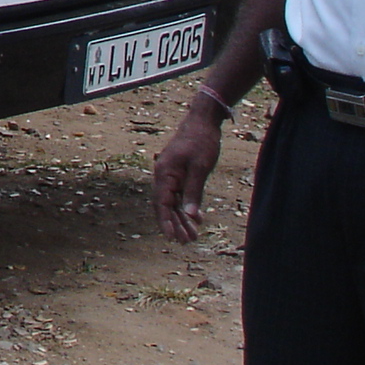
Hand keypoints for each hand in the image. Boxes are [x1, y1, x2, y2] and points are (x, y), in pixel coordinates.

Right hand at [152, 102, 223, 243]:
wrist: (202, 121)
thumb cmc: (201, 142)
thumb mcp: (200, 168)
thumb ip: (194, 192)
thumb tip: (189, 216)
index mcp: (164, 173)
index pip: (161, 203)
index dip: (166, 222)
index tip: (172, 238)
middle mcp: (163, 175)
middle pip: (165, 205)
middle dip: (175, 224)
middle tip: (187, 242)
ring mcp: (170, 174)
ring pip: (173, 201)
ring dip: (181, 218)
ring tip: (192, 236)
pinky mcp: (178, 173)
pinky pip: (179, 194)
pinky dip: (186, 207)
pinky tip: (196, 218)